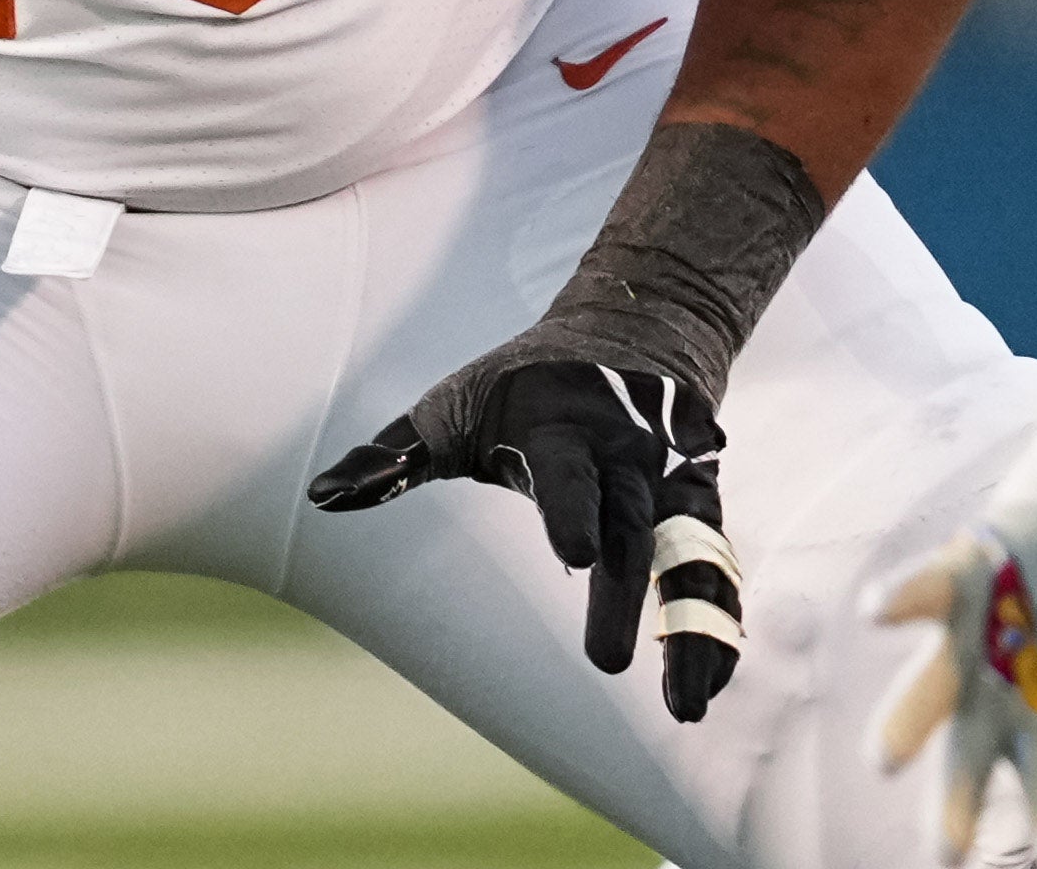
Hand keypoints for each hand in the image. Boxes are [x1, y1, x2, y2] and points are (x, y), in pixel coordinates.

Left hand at [309, 358, 746, 720]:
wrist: (631, 331)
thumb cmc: (521, 385)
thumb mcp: (454, 406)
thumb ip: (394, 455)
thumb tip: (322, 494)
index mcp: (562, 429)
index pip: (569, 472)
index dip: (571, 510)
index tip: (575, 556)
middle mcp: (626, 456)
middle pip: (629, 528)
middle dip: (622, 596)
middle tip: (606, 663)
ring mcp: (670, 483)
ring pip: (689, 558)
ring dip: (690, 630)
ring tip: (684, 705)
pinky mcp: (699, 508)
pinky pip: (713, 569)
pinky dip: (714, 624)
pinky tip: (708, 682)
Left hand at [876, 503, 1036, 861]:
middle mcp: (996, 697)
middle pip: (970, 756)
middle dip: (956, 802)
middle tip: (945, 851)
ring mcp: (973, 640)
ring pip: (932, 687)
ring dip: (906, 722)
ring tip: (884, 761)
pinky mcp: (959, 577)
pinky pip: (924, 591)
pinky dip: (900, 599)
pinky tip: (874, 610)